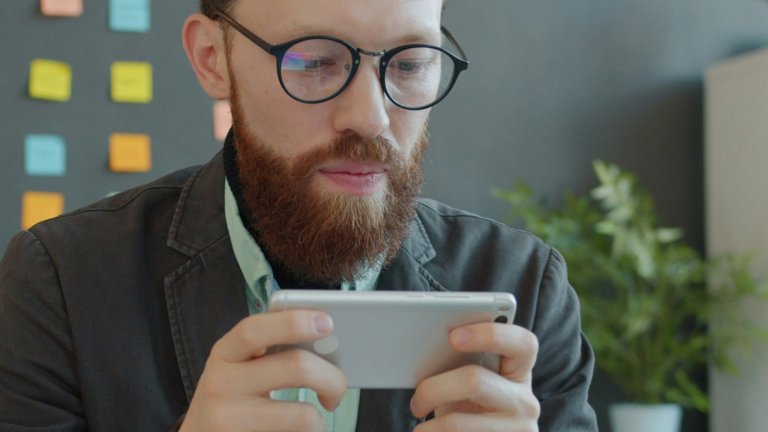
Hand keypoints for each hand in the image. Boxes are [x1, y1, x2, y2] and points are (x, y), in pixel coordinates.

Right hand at [179, 310, 346, 431]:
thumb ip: (272, 349)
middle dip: (333, 378)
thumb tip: (326, 339)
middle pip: (296, 367)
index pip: (254, 330)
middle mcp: (221, 383)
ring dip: (321, 420)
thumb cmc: (232, 396)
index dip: (293, 322)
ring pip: (303, 415)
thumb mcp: (240, 366)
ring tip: (316, 421)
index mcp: (225, 352)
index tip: (327, 322)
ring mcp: (227, 419)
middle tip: (337, 390)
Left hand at [410, 323, 539, 430]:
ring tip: (420, 429)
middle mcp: (525, 401)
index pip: (523, 344)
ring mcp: (518, 429)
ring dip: (428, 427)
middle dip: (433, 389)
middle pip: (474, 380)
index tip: (453, 336)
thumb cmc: (472, 409)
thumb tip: (426, 352)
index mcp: (519, 371)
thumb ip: (463, 364)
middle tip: (417, 401)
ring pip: (457, 423)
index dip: (490, 335)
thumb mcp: (472, 385)